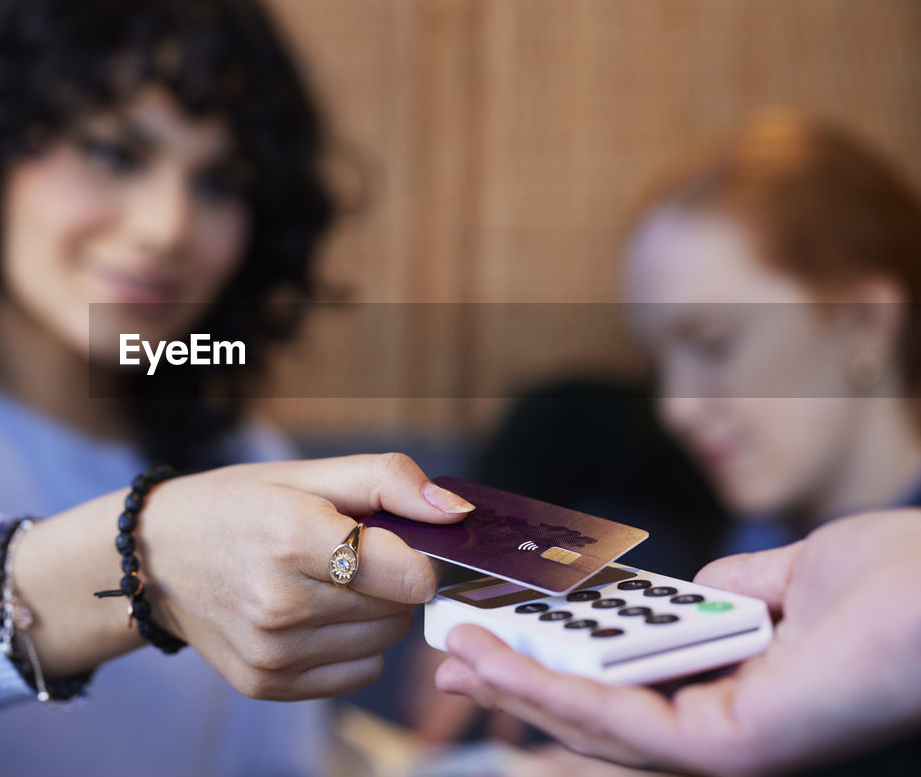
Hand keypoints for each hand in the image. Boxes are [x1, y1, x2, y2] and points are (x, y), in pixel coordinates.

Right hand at [141, 453, 472, 700]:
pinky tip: (308, 614)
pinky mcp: (267, 684)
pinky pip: (357, 672)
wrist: (154, 558)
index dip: (417, 554)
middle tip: (347, 556)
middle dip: (391, 580)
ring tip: (323, 582)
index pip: (413, 575)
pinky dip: (347, 645)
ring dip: (370, 613)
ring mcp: (272, 651)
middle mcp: (281, 604)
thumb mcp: (306, 472)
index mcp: (294, 538)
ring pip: (383, 642)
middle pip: (401, 610)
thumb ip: (389, 480)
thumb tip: (458, 512)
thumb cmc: (238, 505)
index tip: (392, 540)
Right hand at [434, 508, 920, 775]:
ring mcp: (731, 752)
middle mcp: (731, 734)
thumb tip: (680, 590)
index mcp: (742, 694)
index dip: (557, 669)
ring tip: (456, 655)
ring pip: (598, 729)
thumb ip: (725, 590)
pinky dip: (557, 692)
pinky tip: (510, 664)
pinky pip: (625, 725)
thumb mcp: (786, 578)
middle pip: (598, 720)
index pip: (629, 693)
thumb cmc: (900, 584)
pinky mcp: (731, 751)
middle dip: (518, 691)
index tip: (501, 638)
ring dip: (518, 690)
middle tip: (453, 662)